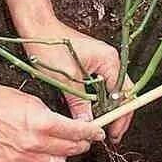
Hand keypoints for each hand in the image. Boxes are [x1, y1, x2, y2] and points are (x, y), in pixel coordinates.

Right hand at [0, 70, 104, 161]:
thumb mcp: (31, 100)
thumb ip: (51, 116)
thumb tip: (66, 125)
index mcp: (43, 122)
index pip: (78, 132)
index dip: (93, 133)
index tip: (98, 132)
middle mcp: (35, 142)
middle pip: (71, 149)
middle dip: (81, 143)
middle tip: (82, 139)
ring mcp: (23, 157)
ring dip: (62, 155)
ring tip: (59, 147)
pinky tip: (42, 158)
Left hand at [21, 19, 133, 142]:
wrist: (36, 27)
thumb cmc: (50, 47)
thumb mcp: (66, 81)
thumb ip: (80, 104)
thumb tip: (88, 124)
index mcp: (109, 61)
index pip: (125, 94)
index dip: (121, 116)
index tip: (115, 132)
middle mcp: (109, 60)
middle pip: (121, 93)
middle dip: (116, 114)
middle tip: (109, 133)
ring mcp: (100, 61)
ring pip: (110, 91)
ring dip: (106, 108)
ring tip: (99, 125)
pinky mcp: (90, 63)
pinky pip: (100, 85)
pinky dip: (97, 99)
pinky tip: (91, 111)